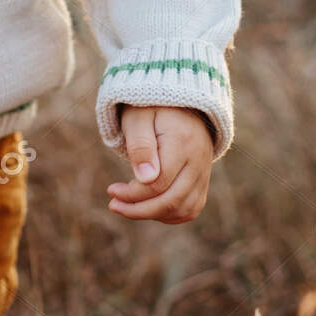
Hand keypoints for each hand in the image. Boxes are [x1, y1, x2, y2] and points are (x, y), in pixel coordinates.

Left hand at [105, 105, 214, 223]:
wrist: (178, 100)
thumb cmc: (151, 107)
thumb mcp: (138, 118)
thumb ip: (141, 146)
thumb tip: (145, 179)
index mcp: (182, 142)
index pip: (158, 183)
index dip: (133, 193)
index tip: (112, 191)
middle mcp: (198, 160)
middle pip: (172, 201)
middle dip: (140, 209)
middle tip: (114, 205)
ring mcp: (204, 171)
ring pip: (184, 209)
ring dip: (154, 215)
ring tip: (128, 207)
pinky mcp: (203, 178)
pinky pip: (193, 207)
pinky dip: (172, 214)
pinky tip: (149, 208)